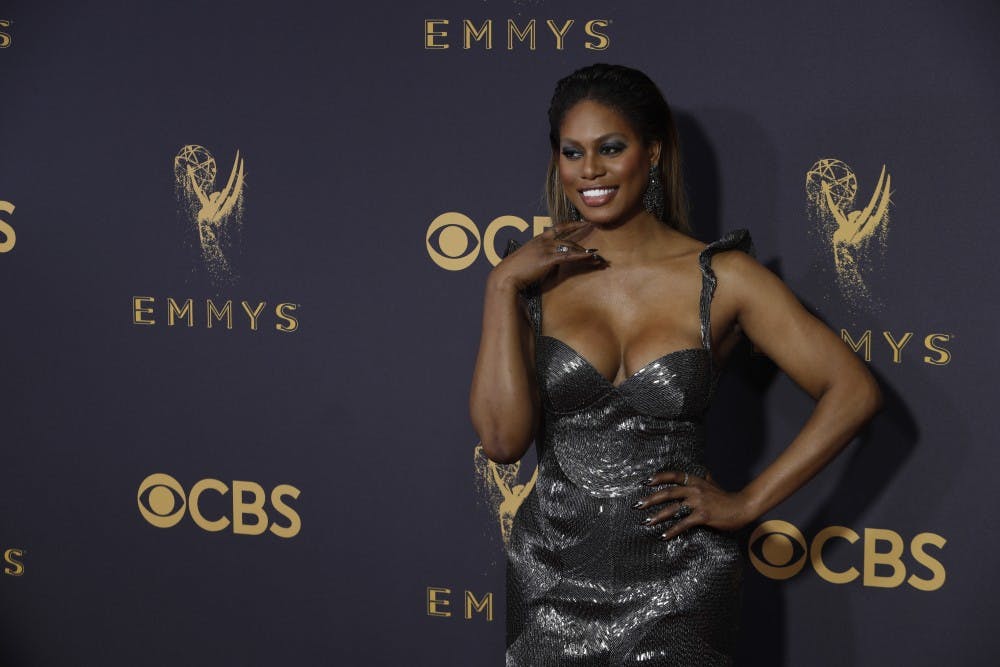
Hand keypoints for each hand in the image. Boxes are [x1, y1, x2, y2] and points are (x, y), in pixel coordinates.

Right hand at [490, 220, 604, 289]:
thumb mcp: (528, 260)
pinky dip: (582, 256)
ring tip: (599, 258)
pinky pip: (569, 256)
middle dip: (585, 242)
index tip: (585, 222)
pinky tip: (591, 257)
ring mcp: (546, 249)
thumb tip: (549, 264)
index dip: (573, 224)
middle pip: (569, 239)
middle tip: (598, 244)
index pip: (559, 227)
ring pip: (571, 247)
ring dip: (586, 252)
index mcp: (538, 239)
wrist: (506, 276)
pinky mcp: (548, 259)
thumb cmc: (514, 271)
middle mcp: (544, 241)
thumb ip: (540, 258)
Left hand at [633, 470, 752, 540]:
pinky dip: (672, 530)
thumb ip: (705, 479)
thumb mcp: (714, 484)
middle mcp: (695, 489)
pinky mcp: (703, 515)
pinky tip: (663, 536)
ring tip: (646, 522)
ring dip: (657, 516)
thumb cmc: (727, 498)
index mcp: (696, 481)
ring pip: (673, 508)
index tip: (645, 482)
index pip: (674, 475)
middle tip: (637, 505)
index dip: (659, 477)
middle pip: (668, 492)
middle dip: (650, 499)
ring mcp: (698, 502)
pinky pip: (683, 523)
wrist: (743, 507)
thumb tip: (703, 471)